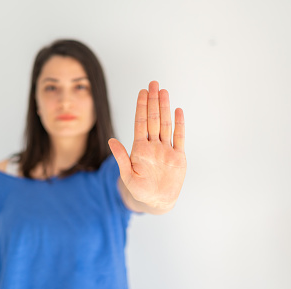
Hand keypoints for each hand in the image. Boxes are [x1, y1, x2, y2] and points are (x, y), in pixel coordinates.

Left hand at [108, 81, 186, 207]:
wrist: (156, 201)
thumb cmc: (140, 190)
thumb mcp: (127, 175)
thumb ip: (121, 157)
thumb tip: (111, 140)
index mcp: (140, 149)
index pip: (140, 123)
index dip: (141, 107)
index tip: (142, 92)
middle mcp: (153, 146)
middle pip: (153, 119)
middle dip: (153, 101)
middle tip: (153, 83)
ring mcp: (166, 150)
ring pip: (165, 124)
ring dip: (165, 108)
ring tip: (164, 92)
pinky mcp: (178, 157)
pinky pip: (179, 138)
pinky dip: (179, 125)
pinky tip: (178, 111)